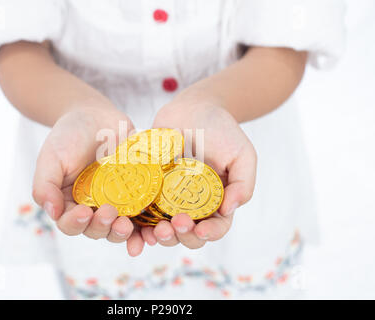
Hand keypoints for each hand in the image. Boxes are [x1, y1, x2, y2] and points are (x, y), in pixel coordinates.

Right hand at [32, 106, 144, 255]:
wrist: (96, 115)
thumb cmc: (69, 135)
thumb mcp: (51, 157)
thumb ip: (45, 185)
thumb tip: (52, 212)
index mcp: (69, 203)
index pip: (70, 224)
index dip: (76, 223)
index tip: (84, 212)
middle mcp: (92, 208)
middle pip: (96, 230)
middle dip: (102, 227)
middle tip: (110, 214)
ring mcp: (115, 202)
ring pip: (118, 227)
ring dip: (122, 232)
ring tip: (127, 225)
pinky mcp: (135, 194)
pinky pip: (141, 213)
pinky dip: (144, 225)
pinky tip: (149, 227)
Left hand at [140, 100, 256, 248]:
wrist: (191, 107)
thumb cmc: (221, 129)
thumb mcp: (242, 153)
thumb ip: (244, 182)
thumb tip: (229, 210)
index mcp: (217, 202)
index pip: (216, 227)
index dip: (209, 234)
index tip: (200, 229)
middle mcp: (193, 205)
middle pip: (188, 234)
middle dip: (182, 237)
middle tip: (172, 225)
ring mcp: (169, 199)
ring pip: (164, 228)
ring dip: (160, 236)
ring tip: (155, 230)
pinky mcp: (149, 188)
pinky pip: (142, 210)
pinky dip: (139, 223)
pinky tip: (134, 224)